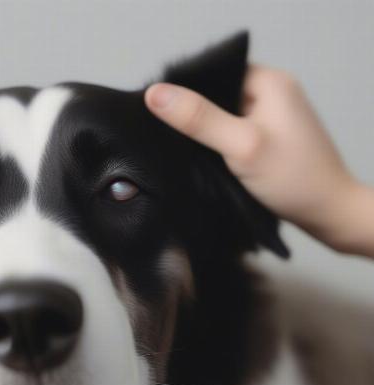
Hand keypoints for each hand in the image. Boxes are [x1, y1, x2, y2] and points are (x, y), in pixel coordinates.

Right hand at [144, 66, 367, 253]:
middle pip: (217, 95)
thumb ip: (199, 119)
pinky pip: (232, 134)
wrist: (327, 214)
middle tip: (166, 135)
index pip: (215, 72)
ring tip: (181, 149)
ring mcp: (270, 117)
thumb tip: (154, 94)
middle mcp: (271, 93)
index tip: (158, 112)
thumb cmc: (291, 178)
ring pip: (222, 117)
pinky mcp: (267, 140)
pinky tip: (203, 160)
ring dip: (204, 133)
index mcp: (269, 81)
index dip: (186, 90)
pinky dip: (216, 146)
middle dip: (193, 115)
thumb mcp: (241, 145)